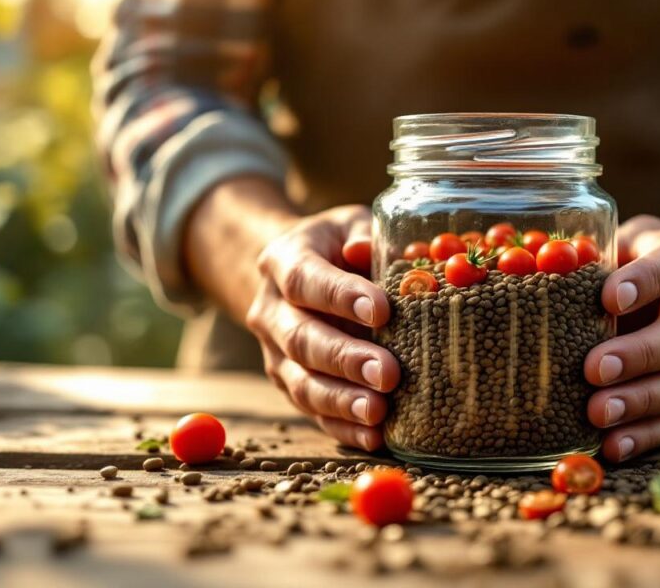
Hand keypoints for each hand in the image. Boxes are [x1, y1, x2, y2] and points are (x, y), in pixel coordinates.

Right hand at [244, 205, 400, 450]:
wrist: (294, 270)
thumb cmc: (338, 244)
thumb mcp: (349, 224)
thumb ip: (363, 235)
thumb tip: (368, 252)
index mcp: (283, 261)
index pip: (305, 281)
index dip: (340, 297)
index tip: (382, 310)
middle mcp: (270, 310)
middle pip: (302, 339)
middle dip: (345, 360)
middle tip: (389, 373)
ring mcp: (275, 353)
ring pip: (301, 383)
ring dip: (342, 401)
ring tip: (379, 412)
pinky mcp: (289, 383)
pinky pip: (313, 411)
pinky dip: (342, 427)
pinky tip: (374, 436)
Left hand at [585, 215, 659, 461]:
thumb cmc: (649, 262)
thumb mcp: (630, 242)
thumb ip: (599, 252)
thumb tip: (540, 267)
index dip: (647, 281)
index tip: (609, 298)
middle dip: (642, 354)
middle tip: (595, 368)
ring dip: (640, 402)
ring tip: (597, 412)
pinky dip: (646, 435)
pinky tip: (613, 445)